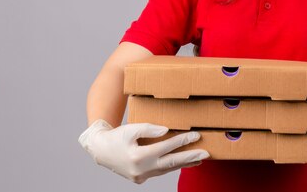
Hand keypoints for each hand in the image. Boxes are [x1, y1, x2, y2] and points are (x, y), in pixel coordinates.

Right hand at [78, 119, 209, 183]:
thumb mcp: (131, 128)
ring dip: (183, 163)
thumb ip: (149, 128)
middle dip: (189, 157)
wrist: (100, 150)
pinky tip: (184, 163)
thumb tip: (167, 130)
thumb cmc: (117, 136)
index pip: (165, 147)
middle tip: (206, 153)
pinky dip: (172, 167)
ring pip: (166, 170)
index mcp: (138, 156)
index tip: (196, 135)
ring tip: (199, 158)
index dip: (182, 141)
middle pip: (170, 163)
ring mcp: (141, 176)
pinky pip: (160, 172)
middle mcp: (140, 170)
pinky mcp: (141, 178)